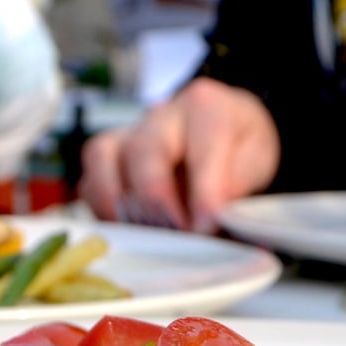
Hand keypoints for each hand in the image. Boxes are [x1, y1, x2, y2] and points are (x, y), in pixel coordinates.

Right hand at [78, 77, 280, 232]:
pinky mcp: (108, 160)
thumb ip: (237, 187)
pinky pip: (90, 182)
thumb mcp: (256, 162)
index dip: (203, 192)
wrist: (225, 137)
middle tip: (176, 236)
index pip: (201, 147)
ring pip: (102, 158)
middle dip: (157, 202)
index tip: (207, 228)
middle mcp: (160, 115)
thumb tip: (208, 222)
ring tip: (145, 238)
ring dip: (119, 206)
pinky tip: (130, 234)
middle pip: (143, 152)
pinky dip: (104, 211)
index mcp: (206, 108)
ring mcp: (128, 135)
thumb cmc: (239, 149)